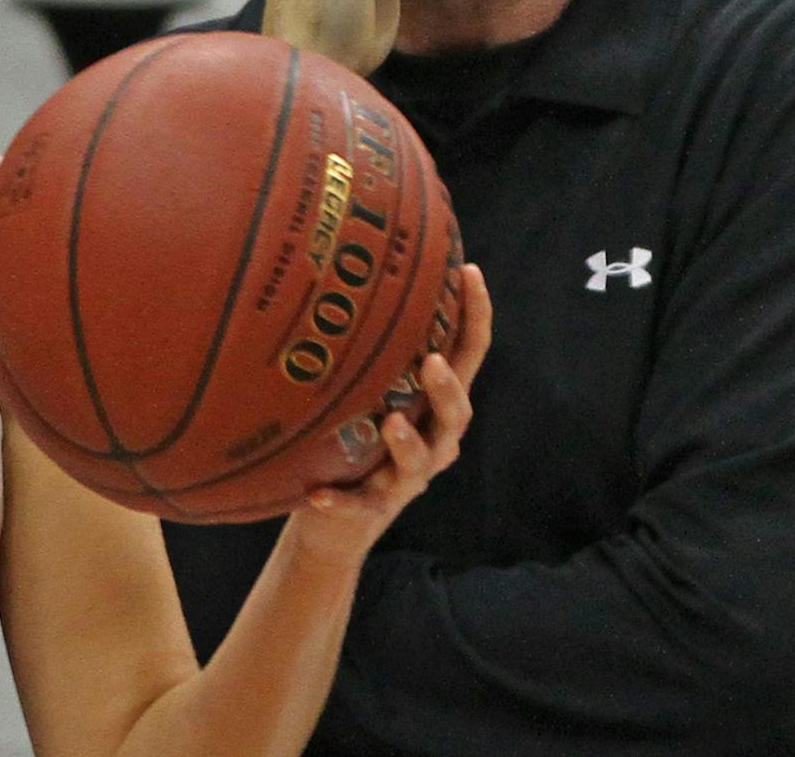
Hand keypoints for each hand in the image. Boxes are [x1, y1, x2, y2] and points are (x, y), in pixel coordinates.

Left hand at [288, 263, 490, 568]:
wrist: (333, 522)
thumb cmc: (351, 440)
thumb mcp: (366, 391)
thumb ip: (370, 349)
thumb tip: (345, 272)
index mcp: (434, 406)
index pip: (466, 357)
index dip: (476, 317)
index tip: (472, 271)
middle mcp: (432, 440)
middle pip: (456, 413)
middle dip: (446, 388)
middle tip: (431, 361)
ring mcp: (404, 479)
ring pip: (419, 462)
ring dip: (408, 443)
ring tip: (392, 423)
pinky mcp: (371, 510)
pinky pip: (360, 506)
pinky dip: (341, 501)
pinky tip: (318, 494)